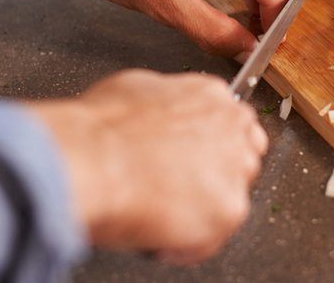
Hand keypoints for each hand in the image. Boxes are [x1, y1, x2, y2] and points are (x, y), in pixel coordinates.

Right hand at [27, 70, 267, 262]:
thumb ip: (164, 102)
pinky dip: (185, 245)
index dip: (210, 148)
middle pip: (241, 160)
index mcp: (211, 96)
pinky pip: (212, 238)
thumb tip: (157, 114)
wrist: (92, 160)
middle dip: (213, 178)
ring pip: (229, 200)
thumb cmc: (100, 129)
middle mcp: (233, 128)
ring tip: (160, 212)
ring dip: (200, 211)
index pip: (233, 125)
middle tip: (176, 190)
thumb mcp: (134, 89)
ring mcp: (235, 170)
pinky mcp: (229, 210)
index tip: (193, 161)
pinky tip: (157, 233)